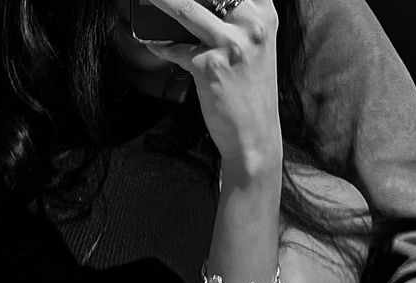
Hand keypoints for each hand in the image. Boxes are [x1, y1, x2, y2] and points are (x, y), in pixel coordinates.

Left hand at [143, 0, 280, 176]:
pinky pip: (174, 48)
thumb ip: (235, 20)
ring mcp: (230, 44)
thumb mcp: (254, 46)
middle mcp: (251, 23)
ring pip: (186, 7)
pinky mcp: (210, 66)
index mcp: (264, 13)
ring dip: (161, 1)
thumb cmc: (250, 93)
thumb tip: (196, 7)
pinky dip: (160, 46)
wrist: (254, 136)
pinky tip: (151, 42)